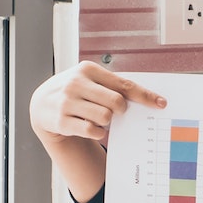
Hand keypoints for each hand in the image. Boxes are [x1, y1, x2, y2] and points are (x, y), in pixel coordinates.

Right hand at [29, 62, 165, 143]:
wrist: (42, 104)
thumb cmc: (76, 91)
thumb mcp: (90, 80)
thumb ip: (113, 86)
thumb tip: (147, 99)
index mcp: (87, 70)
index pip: (124, 84)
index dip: (144, 95)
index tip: (161, 103)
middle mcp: (76, 83)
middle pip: (117, 102)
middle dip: (120, 110)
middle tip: (115, 111)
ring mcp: (68, 103)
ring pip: (105, 118)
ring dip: (107, 122)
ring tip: (97, 117)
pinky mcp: (62, 121)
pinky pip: (93, 131)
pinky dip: (97, 132)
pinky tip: (90, 127)